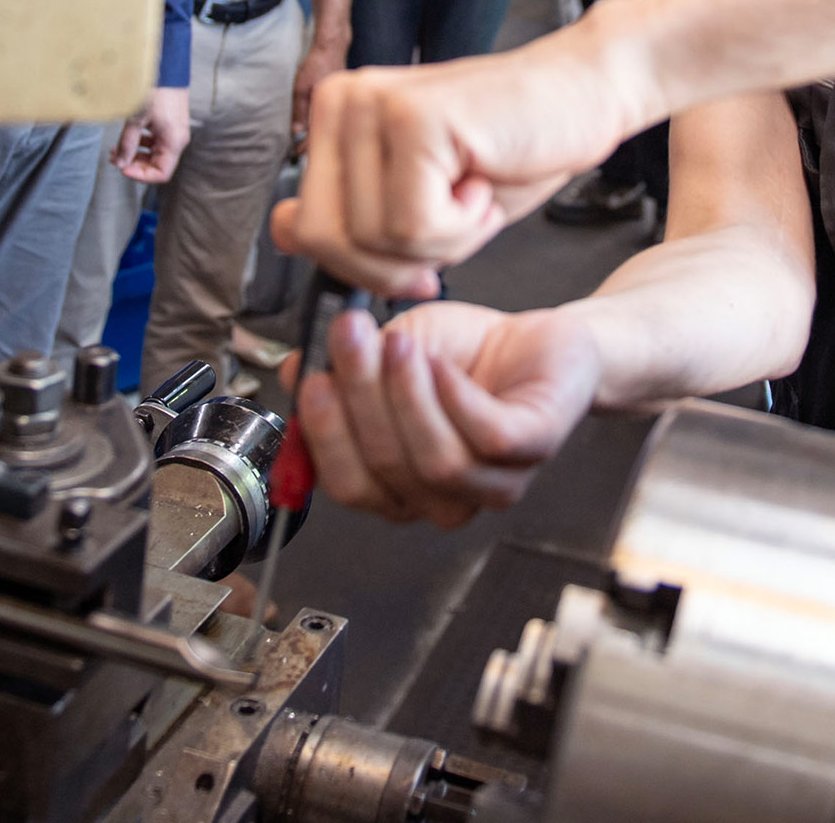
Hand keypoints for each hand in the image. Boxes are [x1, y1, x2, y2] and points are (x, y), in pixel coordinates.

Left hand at [113, 86, 191, 181]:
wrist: (166, 67)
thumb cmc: (156, 90)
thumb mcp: (136, 119)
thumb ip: (127, 144)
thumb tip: (119, 162)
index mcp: (174, 142)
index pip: (161, 174)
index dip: (141, 175)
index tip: (123, 169)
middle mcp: (177, 140)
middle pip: (157, 165)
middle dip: (135, 164)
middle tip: (115, 158)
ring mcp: (174, 132)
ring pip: (155, 154)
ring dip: (136, 154)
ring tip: (117, 148)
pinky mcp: (170, 124)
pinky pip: (156, 141)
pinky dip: (142, 143)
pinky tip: (129, 137)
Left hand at [272, 21, 644, 293]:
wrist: (583, 96)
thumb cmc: (510, 149)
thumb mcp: (418, 201)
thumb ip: (349, 217)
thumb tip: (282, 228)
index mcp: (334, 116)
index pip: (304, 231)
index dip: (363, 265)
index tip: (414, 255)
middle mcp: (342, 101)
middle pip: (326, 240)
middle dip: (396, 261)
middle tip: (454, 220)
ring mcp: (374, 104)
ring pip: (373, 239)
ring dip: (443, 240)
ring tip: (474, 188)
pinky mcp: (414, 117)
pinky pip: (415, 225)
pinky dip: (463, 227)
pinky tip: (484, 179)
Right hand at [283, 301, 600, 526]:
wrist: (539, 340)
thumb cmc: (466, 354)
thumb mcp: (390, 350)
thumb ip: (343, 368)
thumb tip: (295, 372)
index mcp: (401, 484)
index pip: (350, 486)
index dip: (326, 437)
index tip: (312, 379)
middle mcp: (443, 497)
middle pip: (388, 470)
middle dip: (361, 397)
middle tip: (351, 337)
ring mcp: (492, 482)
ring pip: (436, 463)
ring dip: (407, 396)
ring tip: (400, 344)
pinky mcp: (533, 449)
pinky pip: (487, 437)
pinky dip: (456, 397)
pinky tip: (442, 364)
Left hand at [293, 33, 347, 145]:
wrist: (332, 48)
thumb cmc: (317, 65)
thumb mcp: (302, 87)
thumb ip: (300, 110)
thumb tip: (296, 131)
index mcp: (328, 108)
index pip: (317, 135)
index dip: (306, 147)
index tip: (295, 154)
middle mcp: (337, 109)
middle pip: (325, 133)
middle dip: (312, 145)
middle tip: (297, 154)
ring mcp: (339, 104)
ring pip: (329, 126)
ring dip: (317, 135)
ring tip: (303, 144)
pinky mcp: (339, 100)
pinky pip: (331, 117)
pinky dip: (322, 124)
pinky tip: (313, 126)